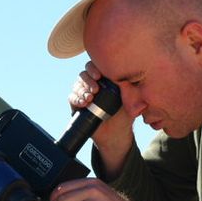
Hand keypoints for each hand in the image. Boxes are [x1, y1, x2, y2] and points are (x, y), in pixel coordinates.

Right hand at [67, 61, 134, 176]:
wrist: (115, 134)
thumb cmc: (124, 114)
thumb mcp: (129, 99)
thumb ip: (128, 87)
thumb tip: (124, 77)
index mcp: (104, 79)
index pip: (95, 66)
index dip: (94, 68)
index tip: (99, 76)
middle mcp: (92, 84)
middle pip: (84, 74)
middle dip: (88, 80)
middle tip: (95, 89)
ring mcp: (84, 94)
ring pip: (77, 85)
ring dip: (82, 90)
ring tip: (90, 99)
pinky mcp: (77, 105)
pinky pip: (72, 97)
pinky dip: (76, 99)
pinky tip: (83, 103)